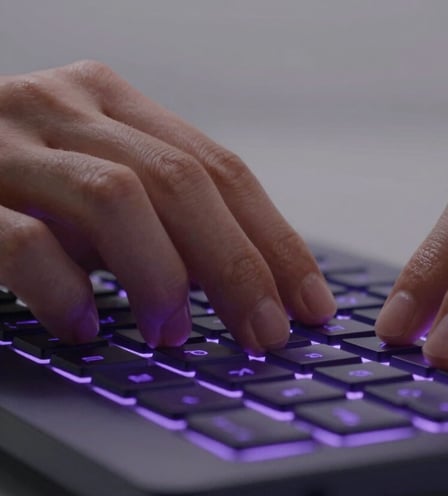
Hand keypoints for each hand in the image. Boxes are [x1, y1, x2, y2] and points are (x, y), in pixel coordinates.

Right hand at [0, 61, 335, 350]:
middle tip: (266, 333)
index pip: (222, 169)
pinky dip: (67, 293)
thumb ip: (160, 215)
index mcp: (116, 102)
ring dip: (161, 277)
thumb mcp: (98, 183)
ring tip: (175, 333)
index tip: (310, 301)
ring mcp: (7, 142)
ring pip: (117, 198)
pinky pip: (24, 242)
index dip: (275, 240)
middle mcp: (66, 106)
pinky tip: (84, 329)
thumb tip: (245, 284)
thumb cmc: (17, 181)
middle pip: (183, 183)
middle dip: (239, 267)